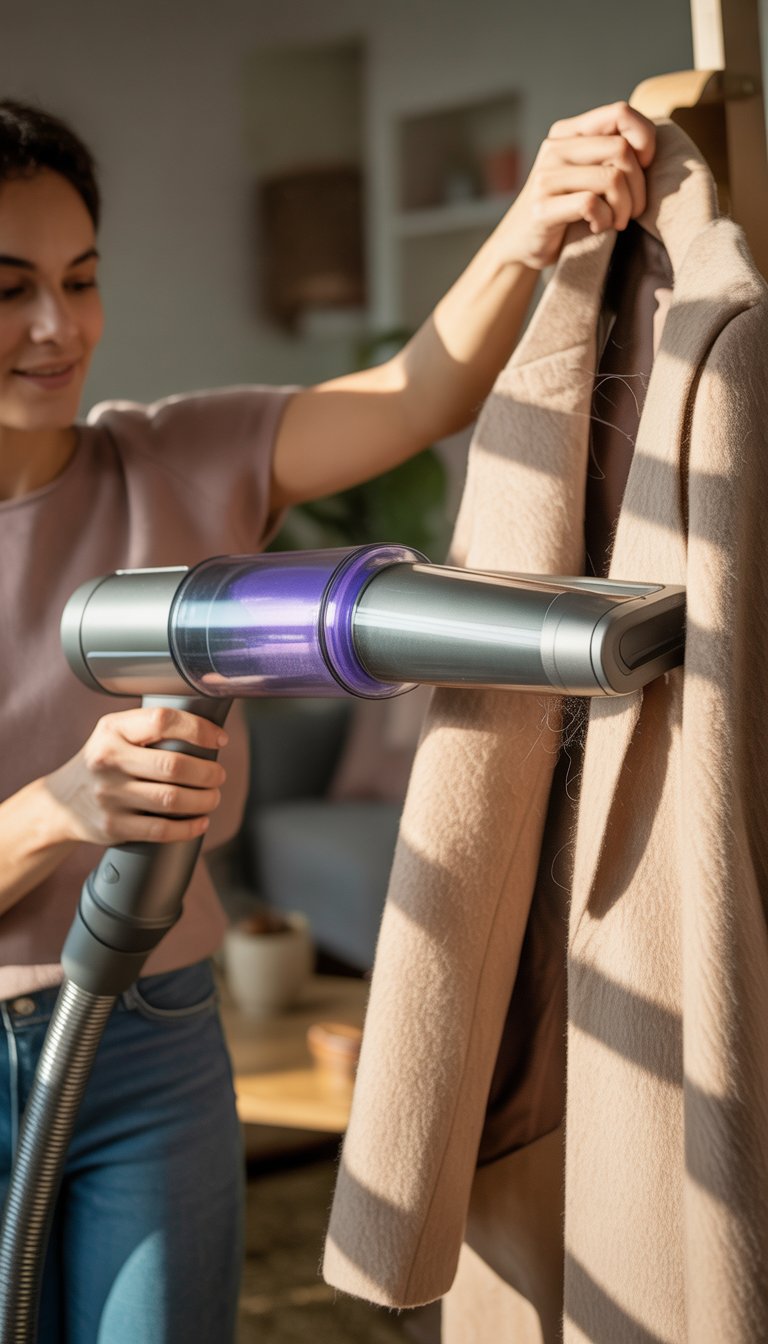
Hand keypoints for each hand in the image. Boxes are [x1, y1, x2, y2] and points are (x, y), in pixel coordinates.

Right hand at [43, 706, 227, 845]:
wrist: (62, 803)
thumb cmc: (103, 763)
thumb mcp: (115, 734)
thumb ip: (150, 728)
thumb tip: (208, 731)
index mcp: (112, 729)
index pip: (162, 720)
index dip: (199, 729)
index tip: (219, 740)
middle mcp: (108, 759)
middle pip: (174, 765)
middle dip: (208, 772)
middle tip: (218, 776)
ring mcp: (108, 795)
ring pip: (172, 799)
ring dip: (204, 800)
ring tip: (213, 797)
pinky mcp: (112, 826)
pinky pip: (161, 829)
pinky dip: (189, 827)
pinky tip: (200, 821)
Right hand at [497, 101, 655, 270]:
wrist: (522, 245)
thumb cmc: (566, 209)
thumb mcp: (588, 173)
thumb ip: (610, 154)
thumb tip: (650, 148)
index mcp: (568, 132)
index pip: (620, 113)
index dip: (645, 139)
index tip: (645, 168)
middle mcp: (554, 148)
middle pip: (621, 150)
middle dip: (638, 186)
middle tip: (632, 211)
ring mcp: (546, 177)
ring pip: (611, 179)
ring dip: (624, 208)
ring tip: (617, 222)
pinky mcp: (542, 208)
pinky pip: (591, 204)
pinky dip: (604, 220)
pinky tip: (597, 227)